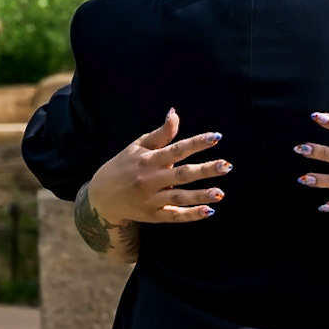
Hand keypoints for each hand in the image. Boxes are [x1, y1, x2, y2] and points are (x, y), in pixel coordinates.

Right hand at [87, 109, 230, 225]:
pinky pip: (174, 215)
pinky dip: (191, 215)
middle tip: (227, 166)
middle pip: (182, 174)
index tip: (217, 138)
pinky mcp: (153, 216)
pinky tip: (209, 211)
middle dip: (205, 170)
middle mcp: (150, 179)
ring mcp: (151, 199)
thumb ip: (160, 134)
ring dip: (201, 196)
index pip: (176, 149)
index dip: (197, 143)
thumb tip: (175, 113)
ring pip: (179, 197)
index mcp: (149, 159)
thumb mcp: (138, 146)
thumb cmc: (124, 166)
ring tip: (221, 193)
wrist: (101, 197)